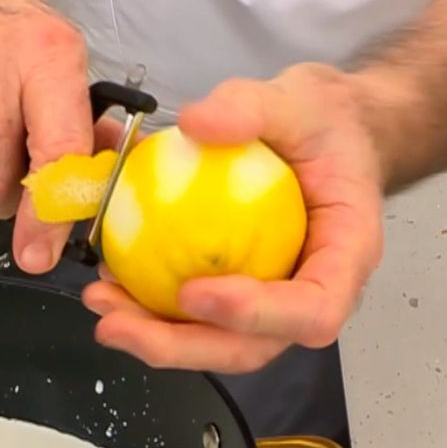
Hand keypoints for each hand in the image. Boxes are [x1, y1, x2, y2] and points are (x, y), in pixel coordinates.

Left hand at [82, 63, 386, 373]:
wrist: (330, 134)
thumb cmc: (327, 125)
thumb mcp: (298, 99)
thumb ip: (252, 108)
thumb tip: (196, 122)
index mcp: (345, 254)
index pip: (312, 309)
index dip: (255, 315)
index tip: (194, 292)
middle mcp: (310, 292)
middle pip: (250, 348)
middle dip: (181, 347)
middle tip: (117, 324)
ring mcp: (269, 302)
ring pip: (215, 343)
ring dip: (153, 336)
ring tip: (101, 304)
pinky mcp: (233, 294)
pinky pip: (193, 318)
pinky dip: (149, 310)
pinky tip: (109, 283)